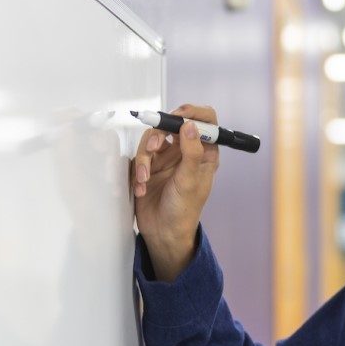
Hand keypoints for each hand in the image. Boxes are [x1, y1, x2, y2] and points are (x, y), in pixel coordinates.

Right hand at [131, 104, 219, 281]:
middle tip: (153, 148)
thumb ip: (191, 152)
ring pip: (151, 139)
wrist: (163, 232)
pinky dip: (138, 170)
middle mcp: (186, 151)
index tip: (179, 117)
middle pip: (171, 125)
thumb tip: (190, 126)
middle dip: (158, 134)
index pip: (206, 120)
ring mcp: (167, 158)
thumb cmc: (184, 210)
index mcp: (204, 152)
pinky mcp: (149, 166)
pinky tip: (142, 188)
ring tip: (145, 178)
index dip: (193, 113)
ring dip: (144, 158)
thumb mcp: (190, 180)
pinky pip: (139, 156)